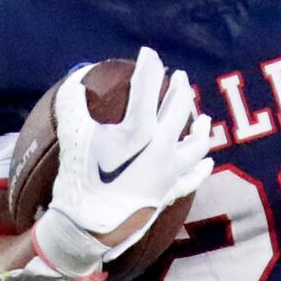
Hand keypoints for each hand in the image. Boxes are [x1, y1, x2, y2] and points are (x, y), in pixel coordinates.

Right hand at [50, 46, 213, 250]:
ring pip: (195, 144)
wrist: (89, 228)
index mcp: (140, 130)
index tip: (149, 53)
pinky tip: (208, 160)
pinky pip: (193, 177)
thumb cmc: (81, 179)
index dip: (148, 67)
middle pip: (177, 111)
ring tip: (202, 117)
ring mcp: (170, 171)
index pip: (147, 89)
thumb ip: (73, 103)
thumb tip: (77, 79)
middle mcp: (162, 148)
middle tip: (178, 77)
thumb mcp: (72, 136)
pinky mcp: (170, 192)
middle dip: (179, 90)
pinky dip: (201, 167)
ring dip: (199, 127)